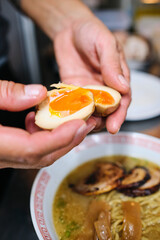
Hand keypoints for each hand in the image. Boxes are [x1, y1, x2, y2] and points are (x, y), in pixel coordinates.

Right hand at [0, 81, 95, 168]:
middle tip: (87, 123)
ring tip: (71, 120)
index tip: (80, 124)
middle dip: (68, 140)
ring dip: (57, 139)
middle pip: (41, 156)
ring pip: (36, 156)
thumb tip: (39, 94)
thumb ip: (7, 94)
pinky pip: (26, 151)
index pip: (32, 148)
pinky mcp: (3, 152)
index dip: (60, 138)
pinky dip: (40, 138)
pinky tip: (38, 121)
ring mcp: (2, 157)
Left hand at [54, 17, 130, 132]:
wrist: (69, 29)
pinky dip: (71, 112)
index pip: (122, 100)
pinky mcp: (73, 91)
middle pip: (107, 110)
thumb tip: (122, 87)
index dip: (119, 114)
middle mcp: (104, 88)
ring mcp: (88, 91)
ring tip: (79, 126)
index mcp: (117, 78)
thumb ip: (112, 64)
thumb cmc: (91, 32)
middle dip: (102, 122)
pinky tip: (66, 118)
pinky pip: (73, 104)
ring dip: (86, 120)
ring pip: (90, 111)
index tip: (114, 126)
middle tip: (94, 129)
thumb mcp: (105, 43)